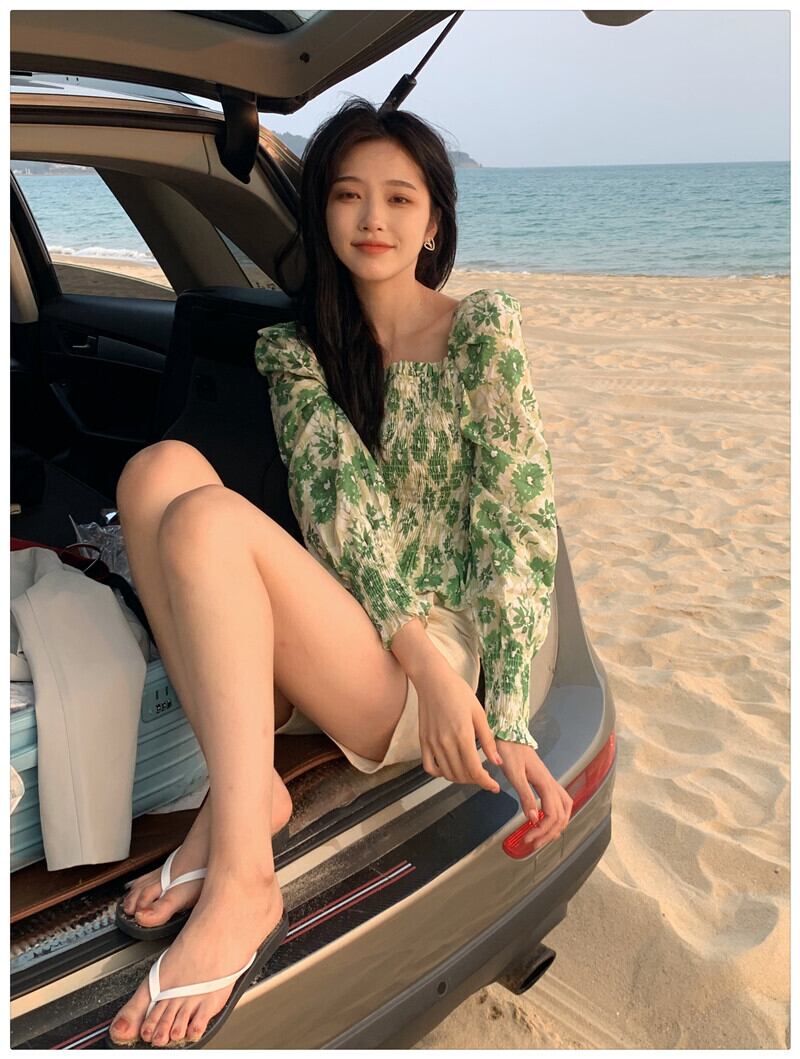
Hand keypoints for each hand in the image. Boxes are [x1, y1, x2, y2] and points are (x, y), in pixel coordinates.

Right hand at [414, 657, 501, 794]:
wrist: (433, 680)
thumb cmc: (458, 692)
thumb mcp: (479, 713)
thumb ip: (487, 740)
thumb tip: (497, 762)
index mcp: (463, 735)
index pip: (475, 770)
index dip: (486, 783)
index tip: (493, 786)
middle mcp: (446, 743)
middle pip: (462, 775)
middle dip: (476, 780)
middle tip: (484, 776)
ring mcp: (432, 743)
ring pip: (447, 774)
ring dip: (460, 778)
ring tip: (469, 772)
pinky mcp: (423, 741)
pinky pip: (429, 767)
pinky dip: (440, 773)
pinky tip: (450, 767)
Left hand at [496, 740, 572, 849]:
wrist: (509, 733)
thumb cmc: (509, 750)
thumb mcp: (514, 773)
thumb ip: (525, 796)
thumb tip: (533, 818)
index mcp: (545, 782)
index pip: (553, 814)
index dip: (542, 830)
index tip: (528, 838)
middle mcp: (552, 783)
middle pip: (562, 815)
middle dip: (549, 833)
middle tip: (533, 843)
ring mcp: (550, 782)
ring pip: (565, 808)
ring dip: (556, 826)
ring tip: (542, 837)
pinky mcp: (545, 782)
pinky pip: (559, 802)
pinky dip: (556, 815)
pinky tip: (546, 821)